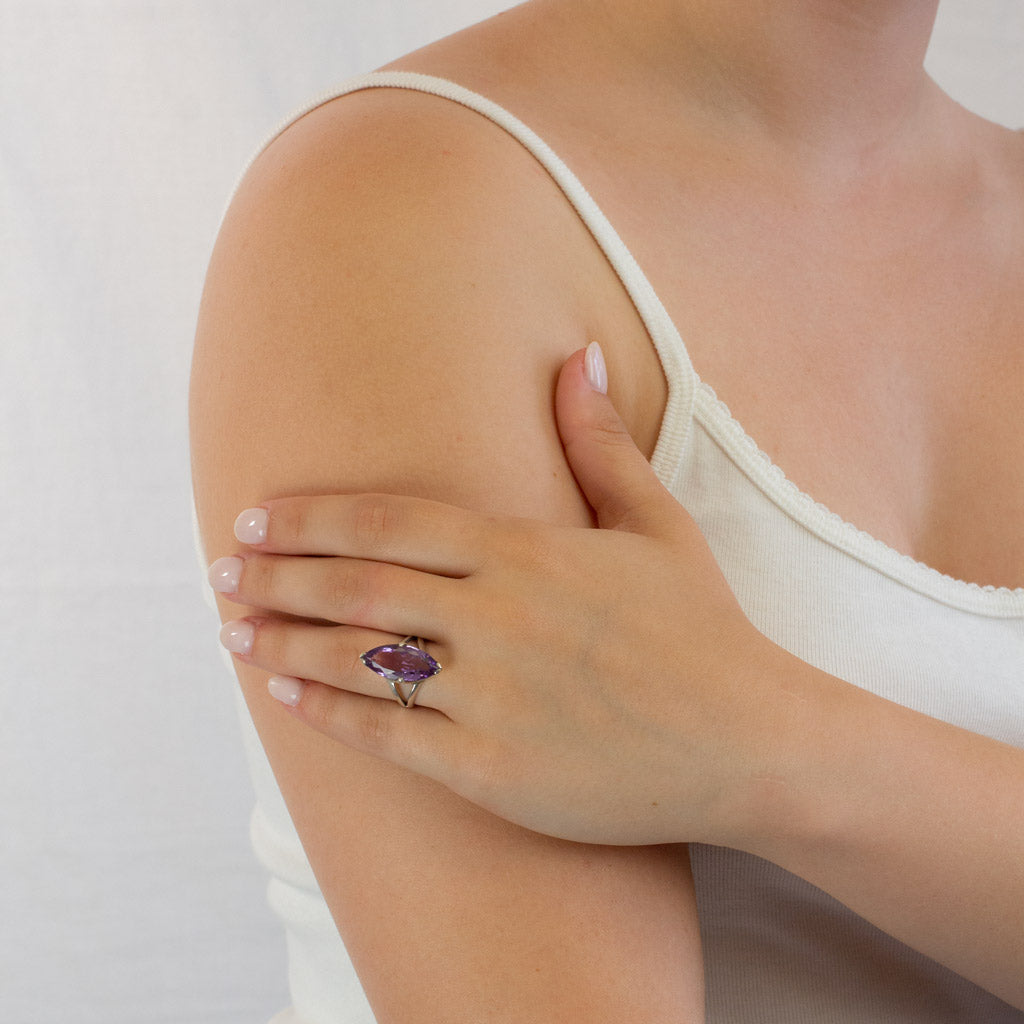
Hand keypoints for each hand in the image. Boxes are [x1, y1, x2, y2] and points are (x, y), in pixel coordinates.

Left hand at [208, 345, 795, 847]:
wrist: (749, 741)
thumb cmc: (703, 627)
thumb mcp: (658, 523)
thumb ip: (598, 443)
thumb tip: (576, 356)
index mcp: (529, 552)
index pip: (393, 522)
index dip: (314, 519)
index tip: (257, 519)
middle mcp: (498, 619)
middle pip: (356, 587)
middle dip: (276, 576)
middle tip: (219, 571)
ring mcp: (491, 697)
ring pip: (358, 659)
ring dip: (282, 641)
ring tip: (231, 630)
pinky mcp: (492, 770)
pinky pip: (389, 736)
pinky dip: (328, 712)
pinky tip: (285, 696)